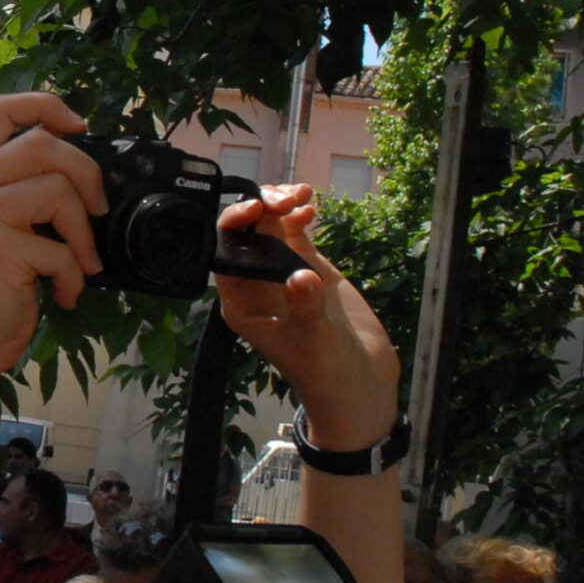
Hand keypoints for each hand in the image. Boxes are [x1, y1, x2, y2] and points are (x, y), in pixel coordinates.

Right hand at [0, 92, 106, 376]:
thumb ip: (20, 188)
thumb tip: (82, 166)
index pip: (2, 110)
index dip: (46, 105)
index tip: (79, 126)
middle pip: (43, 144)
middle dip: (87, 174)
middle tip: (97, 210)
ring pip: (58, 190)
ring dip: (84, 234)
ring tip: (80, 263)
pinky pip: (60, 249)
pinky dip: (74, 276)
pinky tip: (62, 293)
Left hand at [211, 184, 399, 446]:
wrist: (359, 387)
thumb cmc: (325, 374)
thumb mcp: (313, 341)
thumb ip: (305, 307)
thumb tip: (301, 275)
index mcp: (240, 304)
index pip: (224, 254)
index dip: (235, 226)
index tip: (256, 210)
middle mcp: (256, 285)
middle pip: (246, 233)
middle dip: (261, 207)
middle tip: (285, 200)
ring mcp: (283, 274)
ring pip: (271, 227)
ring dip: (280, 205)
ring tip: (301, 196)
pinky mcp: (310, 269)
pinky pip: (296, 233)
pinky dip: (300, 215)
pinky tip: (310, 207)